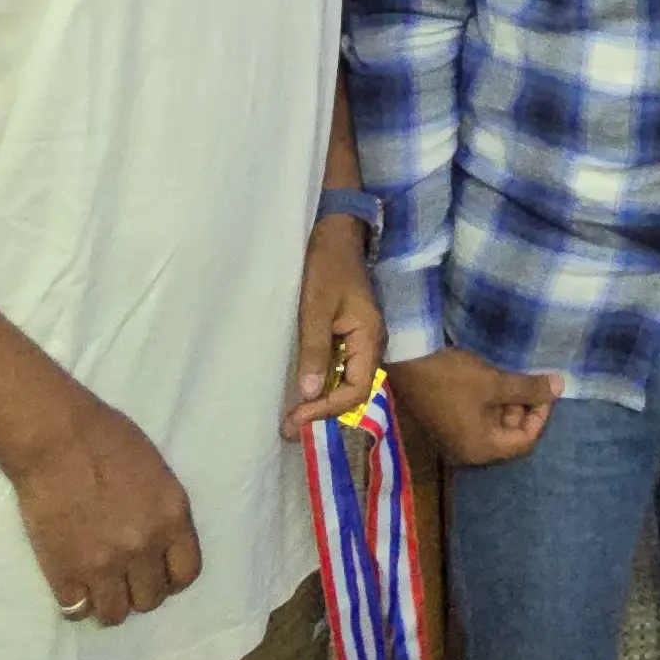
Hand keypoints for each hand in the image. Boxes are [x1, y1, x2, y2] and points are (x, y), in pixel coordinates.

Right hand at [1, 393, 199, 623]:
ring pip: (115, 614)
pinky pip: (76, 610)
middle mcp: (144, 548)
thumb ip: (163, 514)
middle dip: (138, 589)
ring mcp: (104, 565)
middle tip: (122, 576)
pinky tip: (72, 584)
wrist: (55, 437)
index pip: (186, 574)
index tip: (155, 572)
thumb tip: (159, 543)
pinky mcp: (65, 572)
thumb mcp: (157, 473)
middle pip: (150, 600)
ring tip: (96, 585)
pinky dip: (74, 601)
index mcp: (172, 519)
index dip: (170, 577)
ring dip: (108, 601)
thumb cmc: (106, 439)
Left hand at [283, 216, 386, 437]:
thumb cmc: (326, 265)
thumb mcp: (315, 307)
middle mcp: (371, 344)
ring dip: (321, 400)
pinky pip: (339, 367)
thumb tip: (309, 394)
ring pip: (346, 381)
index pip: (356, 390)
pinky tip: (301, 389)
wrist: (335, 232)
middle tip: (288, 427)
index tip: (296, 417)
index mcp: (369, 338)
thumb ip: (314, 350)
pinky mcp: (349, 334)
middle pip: (353, 391)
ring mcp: (361, 340)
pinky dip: (321, 382)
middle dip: (322, 412)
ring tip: (291, 416)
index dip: (327, 409)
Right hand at [384, 347, 563, 466]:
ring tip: (515, 379)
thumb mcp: (495, 382)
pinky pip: (479, 420)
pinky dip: (492, 404)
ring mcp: (456, 439)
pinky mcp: (448, 423)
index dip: (541, 416)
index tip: (546, 390)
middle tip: (533, 382)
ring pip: (495, 427)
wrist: (407, 361)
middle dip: (525, 410)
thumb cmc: (453, 377)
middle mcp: (468, 451)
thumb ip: (529, 389)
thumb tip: (561, 387)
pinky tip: (496, 382)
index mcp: (481, 449)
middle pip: (510, 437)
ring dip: (509, 405)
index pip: (524, 441)